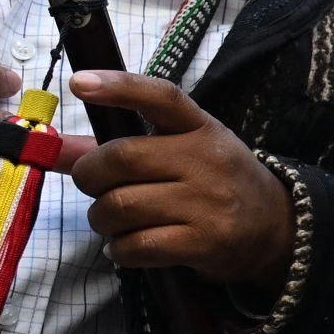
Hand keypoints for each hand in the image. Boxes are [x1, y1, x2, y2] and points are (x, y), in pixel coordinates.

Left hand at [66, 74, 295, 291]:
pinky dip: (119, 250)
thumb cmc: (216, 183)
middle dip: (90, 176)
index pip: (161, 97)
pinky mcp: (205, 242)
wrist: (276, 229)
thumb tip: (57, 151)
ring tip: (112, 222)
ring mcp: (207, 202)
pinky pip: (138, 245)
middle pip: (122, 158)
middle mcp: (206, 160)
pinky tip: (125, 247)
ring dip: (102, 219)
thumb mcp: (183, 153)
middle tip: (94, 188)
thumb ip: (121, 148)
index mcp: (201, 128)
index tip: (79, 83)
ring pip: (122, 206)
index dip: (119, 86)